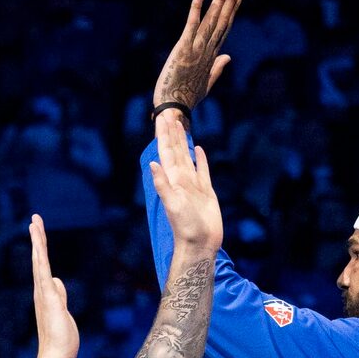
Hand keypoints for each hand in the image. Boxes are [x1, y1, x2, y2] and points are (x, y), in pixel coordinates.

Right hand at [28, 215, 78, 357]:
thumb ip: (60, 295)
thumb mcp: (63, 312)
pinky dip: (40, 259)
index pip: (42, 266)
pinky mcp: (49, 299)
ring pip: (39, 262)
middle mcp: (41, 291)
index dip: (40, 248)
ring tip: (35, 224)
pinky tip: (38, 246)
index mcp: (45, 294)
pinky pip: (43, 274)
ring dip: (37, 242)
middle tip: (34, 219)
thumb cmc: (61, 338)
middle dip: (37, 238)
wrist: (56, 357)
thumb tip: (56, 281)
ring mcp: (43, 294)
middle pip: (38, 259)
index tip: (38, 231)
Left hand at [147, 106, 221, 254]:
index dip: (164, 135)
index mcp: (173, 180)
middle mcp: (181, 180)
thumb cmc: (186, 228)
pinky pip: (203, 170)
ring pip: (187, 157)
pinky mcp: (206, 191)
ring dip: (183, 141)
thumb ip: (162, 184)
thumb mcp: (173, 205)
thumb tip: (153, 163)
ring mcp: (194, 185)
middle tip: (168, 113)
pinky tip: (198, 149)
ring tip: (180, 125)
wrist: (200, 244)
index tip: (162, 117)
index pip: (167, 152)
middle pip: (175, 150)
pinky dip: (200, 159)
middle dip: (171, 132)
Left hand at [151, 0, 240, 112]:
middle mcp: (207, 50)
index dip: (232, 12)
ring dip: (220, 1)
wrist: (173, 108)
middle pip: (222, 21)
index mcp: (212, 57)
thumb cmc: (186, 98)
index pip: (224, 29)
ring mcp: (196, 49)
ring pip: (211, 21)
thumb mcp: (206, 84)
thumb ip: (217, 69)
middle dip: (230, 2)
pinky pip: (191, 25)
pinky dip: (196, 10)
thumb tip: (228, 56)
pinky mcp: (183, 49)